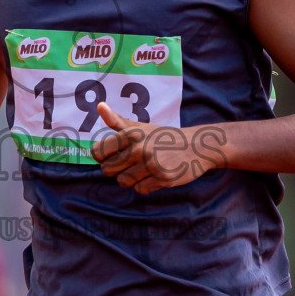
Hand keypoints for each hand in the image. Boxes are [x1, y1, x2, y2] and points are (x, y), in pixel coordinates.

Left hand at [89, 103, 225, 194]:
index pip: (98, 152)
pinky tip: (155, 175)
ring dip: (131, 179)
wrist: (196, 146)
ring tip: (144, 169)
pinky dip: (145, 185)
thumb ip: (117, 120)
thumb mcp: (140, 127)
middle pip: (107, 170)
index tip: (113, 155)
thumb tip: (99, 106)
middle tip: (131, 163)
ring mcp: (151, 164)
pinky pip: (140, 189)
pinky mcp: (162, 178)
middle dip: (117, 169)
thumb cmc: (163, 137)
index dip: (103, 156)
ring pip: (123, 181)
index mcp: (131, 134)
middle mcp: (139, 148)